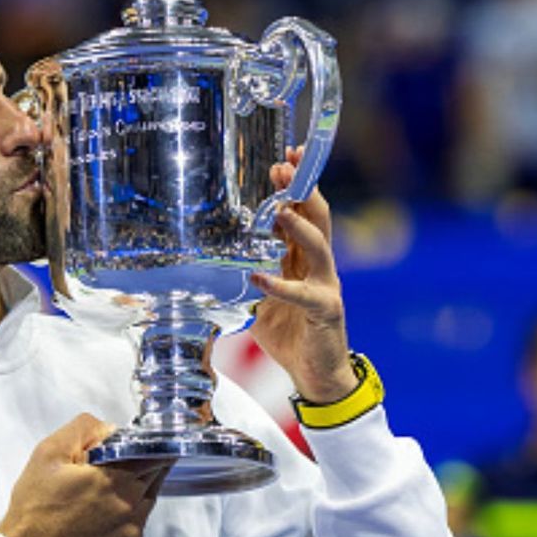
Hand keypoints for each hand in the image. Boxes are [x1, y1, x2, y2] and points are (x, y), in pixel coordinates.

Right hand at [0, 414, 168, 536]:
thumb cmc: (35, 508)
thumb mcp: (48, 453)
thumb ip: (83, 430)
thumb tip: (110, 429)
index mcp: (113, 477)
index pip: (154, 451)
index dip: (148, 441)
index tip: (140, 438)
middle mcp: (129, 503)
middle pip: (156, 471)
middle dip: (142, 460)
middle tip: (119, 459)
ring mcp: (132, 526)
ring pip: (150, 494)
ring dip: (138, 483)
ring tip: (107, 484)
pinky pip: (141, 517)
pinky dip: (131, 507)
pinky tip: (105, 507)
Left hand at [248, 147, 358, 402]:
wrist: (316, 375)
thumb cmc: (289, 334)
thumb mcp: (259, 300)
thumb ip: (245, 276)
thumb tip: (209, 261)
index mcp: (304, 260)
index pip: (302, 214)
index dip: (293, 188)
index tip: (280, 162)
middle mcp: (319, 267)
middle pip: (317, 218)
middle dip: (303, 190)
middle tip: (286, 166)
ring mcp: (326, 286)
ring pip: (319, 246)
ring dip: (299, 226)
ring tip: (280, 210)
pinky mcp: (326, 311)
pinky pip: (303, 294)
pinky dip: (281, 286)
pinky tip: (259, 277)